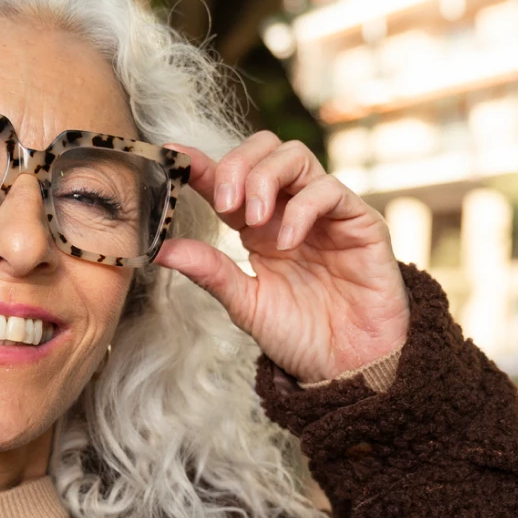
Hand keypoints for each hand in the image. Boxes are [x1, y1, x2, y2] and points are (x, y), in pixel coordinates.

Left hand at [156, 132, 409, 384]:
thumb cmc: (301, 336)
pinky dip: (302, 208)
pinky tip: (287, 242)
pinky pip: (329, 190)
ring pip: (295, 156)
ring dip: (265, 179)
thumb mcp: (245, 303)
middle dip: (237, 165)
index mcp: (257, 227)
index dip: (200, 163)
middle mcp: (289, 210)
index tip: (173, 158)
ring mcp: (324, 212)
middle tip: (223, 202)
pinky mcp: (358, 222)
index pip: (228, 179)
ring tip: (252, 222)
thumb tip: (159, 249)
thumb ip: (208, 271)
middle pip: (264, 149)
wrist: (348, 368)